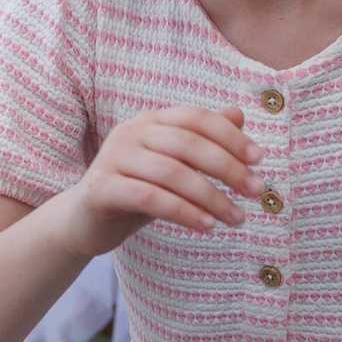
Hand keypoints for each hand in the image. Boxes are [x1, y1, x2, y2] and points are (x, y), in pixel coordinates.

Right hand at [65, 102, 254, 252]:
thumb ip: (203, 142)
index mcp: (149, 121)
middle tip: (256, 191)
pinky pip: (149, 197)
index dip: (229, 135)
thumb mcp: (174, 167)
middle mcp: (129, 133)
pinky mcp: (101, 188)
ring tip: (237, 218)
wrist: (83, 222)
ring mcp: (112, 158)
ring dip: (211, 197)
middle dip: (227, 167)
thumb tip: (239, 115)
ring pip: (171, 172)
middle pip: (187, 143)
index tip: (259, 159)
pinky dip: (183, 212)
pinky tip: (206, 226)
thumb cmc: (136, 192)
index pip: (195, 118)